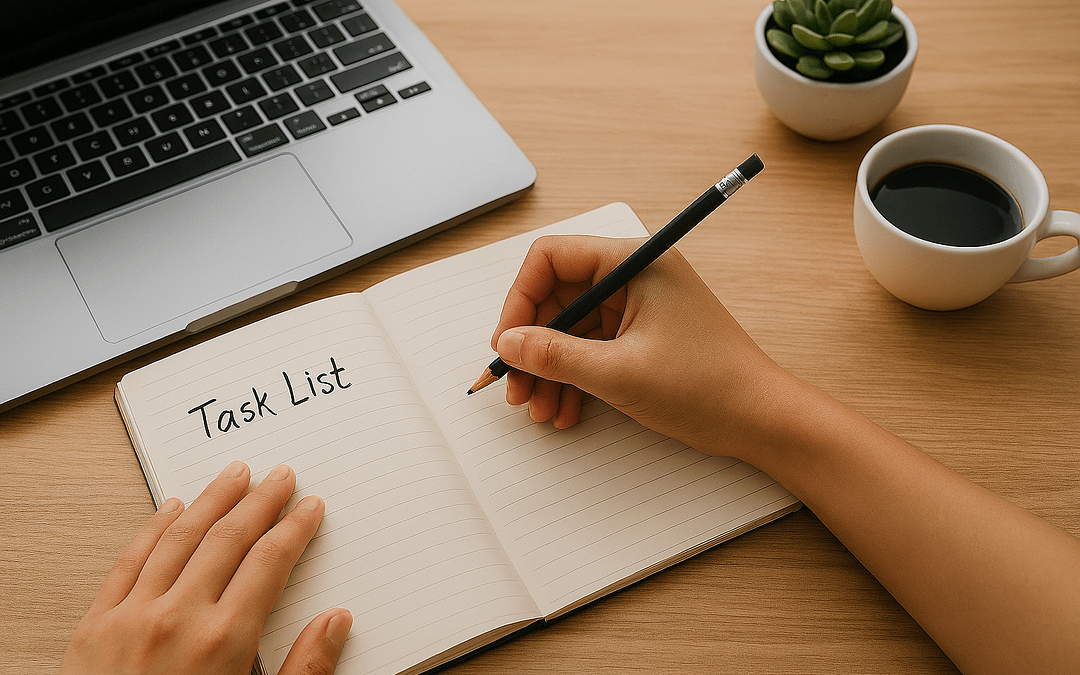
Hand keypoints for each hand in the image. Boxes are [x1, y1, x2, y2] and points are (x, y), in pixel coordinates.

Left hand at [61, 462, 351, 674]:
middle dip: (260, 501)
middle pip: (229, 537)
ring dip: (212, 499)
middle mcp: (177, 618)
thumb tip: (336, 622)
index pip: (270, 561)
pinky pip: (128, 560)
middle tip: (280, 477)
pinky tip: (170, 507)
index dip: (295, 528)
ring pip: (179, 536)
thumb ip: (304, 669)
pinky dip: (152, 527)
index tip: (309, 508)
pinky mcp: (94, 626)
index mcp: (223, 641)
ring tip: (234, 474)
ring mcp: (131, 617)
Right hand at [490, 234, 794, 460]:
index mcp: (634, 263)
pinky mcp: (640, 335)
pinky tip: (565, 410)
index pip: (552, 258)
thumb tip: (508, 343)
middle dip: (531, 345)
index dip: (520, 300)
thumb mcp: (618, 372)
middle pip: (556, 296)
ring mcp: (637, 306)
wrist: (760, 420)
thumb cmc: (707, 386)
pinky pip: (590, 348)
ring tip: (540, 409)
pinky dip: (572, 377)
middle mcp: (634, 276)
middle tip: (516, 387)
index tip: (507, 343)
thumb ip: (555, 355)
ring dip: (548, 369)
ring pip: (570, 328)